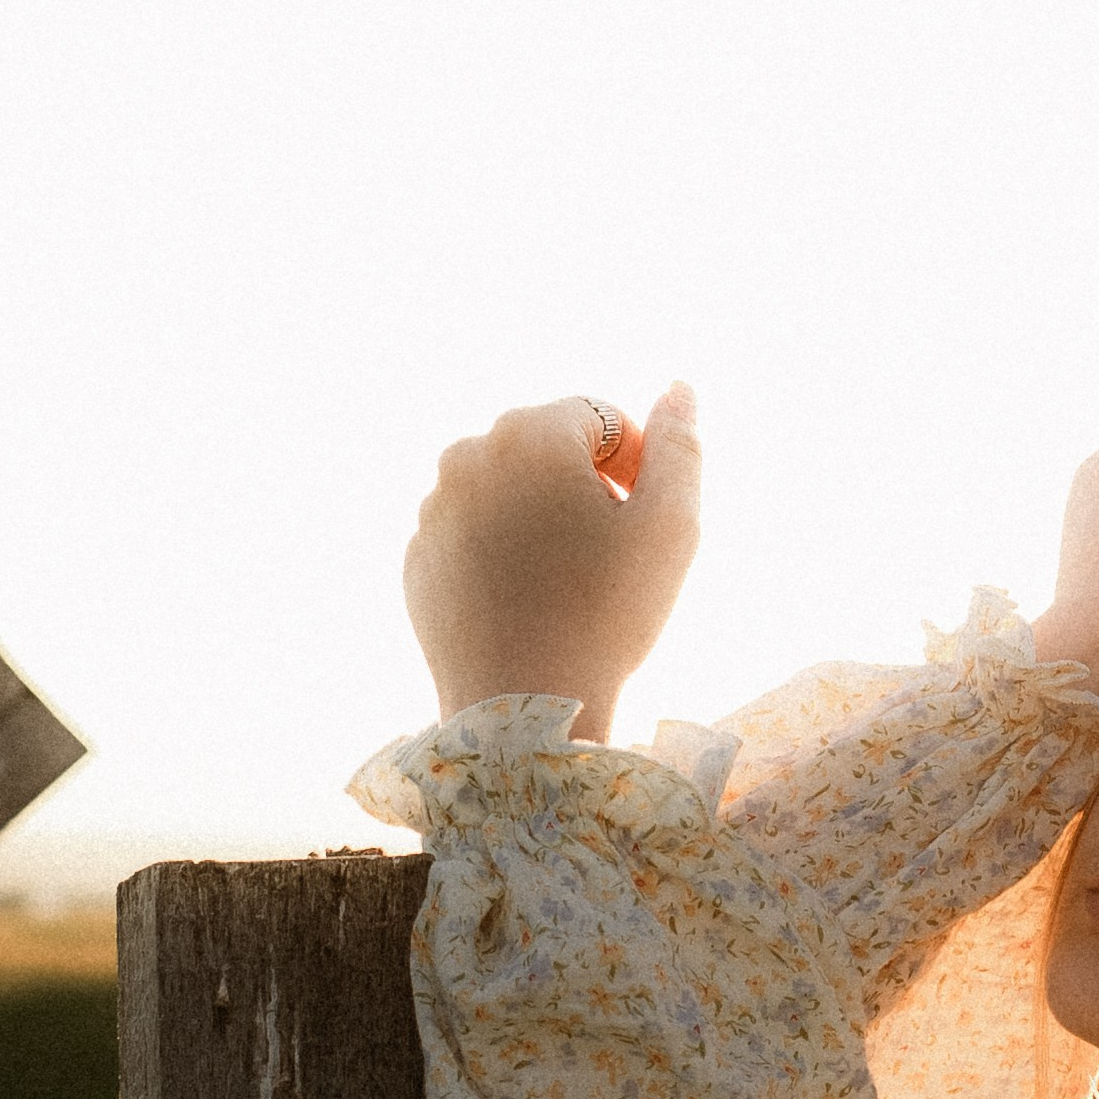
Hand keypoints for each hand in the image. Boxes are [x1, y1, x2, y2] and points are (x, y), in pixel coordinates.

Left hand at [403, 386, 700, 738]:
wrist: (523, 709)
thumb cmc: (606, 615)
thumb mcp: (670, 527)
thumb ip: (680, 447)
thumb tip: (679, 389)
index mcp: (531, 433)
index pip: (599, 417)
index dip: (634, 464)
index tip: (641, 519)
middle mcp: (468, 455)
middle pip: (546, 448)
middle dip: (582, 485)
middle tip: (609, 554)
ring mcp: (434, 509)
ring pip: (505, 490)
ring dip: (540, 517)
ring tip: (568, 582)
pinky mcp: (417, 558)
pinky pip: (470, 534)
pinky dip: (500, 553)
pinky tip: (528, 603)